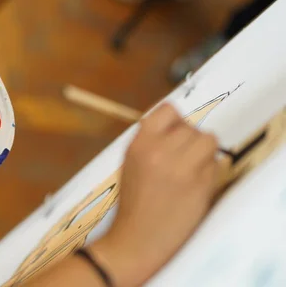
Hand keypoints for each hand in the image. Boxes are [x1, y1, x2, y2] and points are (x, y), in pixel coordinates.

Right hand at [90, 103, 219, 286]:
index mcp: (140, 144)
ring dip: (204, 151)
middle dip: (190, 139)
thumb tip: (179, 124)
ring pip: (209, 140)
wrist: (139, 236)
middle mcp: (161, 151)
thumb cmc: (134, 200)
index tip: (175, 131)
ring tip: (193, 167)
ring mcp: (183, 168)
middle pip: (191, 127)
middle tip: (183, 157)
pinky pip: (216, 163)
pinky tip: (196, 184)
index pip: (168, 110)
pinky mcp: (202, 184)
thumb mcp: (132, 161)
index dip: (175, 120)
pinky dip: (210, 170)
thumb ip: (151, 140)